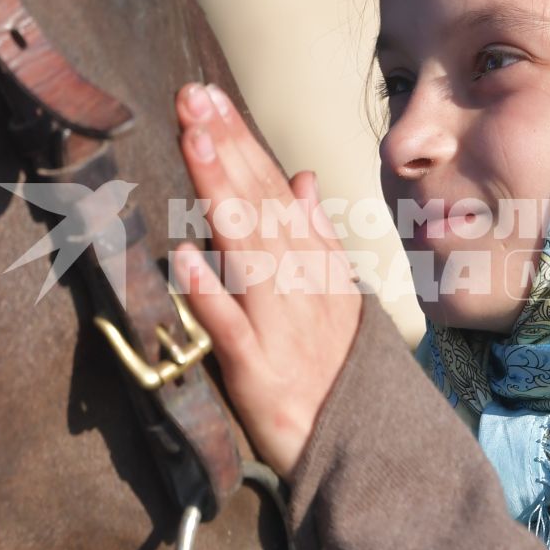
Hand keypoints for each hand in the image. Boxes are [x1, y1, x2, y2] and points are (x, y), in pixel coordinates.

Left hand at [172, 82, 362, 476]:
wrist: (366, 455)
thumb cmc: (340, 376)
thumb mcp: (338, 298)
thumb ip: (317, 236)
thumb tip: (300, 177)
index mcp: (315, 266)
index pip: (272, 191)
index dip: (240, 141)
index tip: (208, 96)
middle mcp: (299, 286)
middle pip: (257, 206)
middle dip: (224, 147)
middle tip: (191, 95)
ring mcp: (279, 326)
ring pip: (247, 249)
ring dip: (218, 193)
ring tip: (191, 141)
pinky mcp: (257, 373)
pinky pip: (230, 329)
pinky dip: (210, 292)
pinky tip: (184, 255)